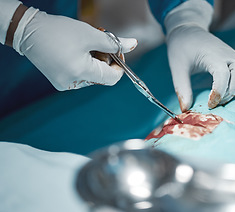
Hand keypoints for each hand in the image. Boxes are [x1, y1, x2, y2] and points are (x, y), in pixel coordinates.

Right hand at [19, 10, 136, 89]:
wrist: (28, 31)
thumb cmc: (58, 31)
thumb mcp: (91, 34)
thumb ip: (114, 42)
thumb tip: (133, 44)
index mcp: (81, 73)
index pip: (112, 78)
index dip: (119, 65)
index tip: (116, 51)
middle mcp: (73, 84)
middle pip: (102, 76)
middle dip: (105, 59)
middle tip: (98, 42)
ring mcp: (65, 84)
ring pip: (92, 76)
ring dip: (95, 61)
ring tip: (85, 45)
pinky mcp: (59, 81)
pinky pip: (80, 76)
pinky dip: (84, 64)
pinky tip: (77, 52)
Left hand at [166, 25, 234, 110]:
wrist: (187, 31)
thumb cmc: (181, 49)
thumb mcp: (177, 69)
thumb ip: (182, 88)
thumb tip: (185, 109)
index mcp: (212, 54)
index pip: (223, 75)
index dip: (218, 92)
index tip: (210, 105)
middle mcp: (227, 53)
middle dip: (231, 91)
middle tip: (216, 102)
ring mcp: (233, 54)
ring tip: (221, 96)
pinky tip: (227, 89)